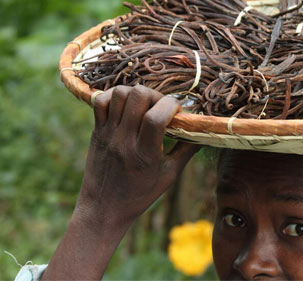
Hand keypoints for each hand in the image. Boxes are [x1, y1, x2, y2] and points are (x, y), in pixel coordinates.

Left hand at [77, 85, 199, 228]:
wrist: (103, 209)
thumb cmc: (140, 194)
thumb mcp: (169, 176)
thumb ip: (187, 151)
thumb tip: (205, 132)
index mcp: (144, 153)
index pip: (156, 117)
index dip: (171, 105)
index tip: (178, 112)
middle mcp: (124, 140)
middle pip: (138, 96)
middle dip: (155, 95)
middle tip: (160, 107)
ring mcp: (108, 133)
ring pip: (120, 94)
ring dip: (136, 94)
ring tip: (144, 106)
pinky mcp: (97, 131)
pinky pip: (100, 100)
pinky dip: (114, 96)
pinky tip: (126, 105)